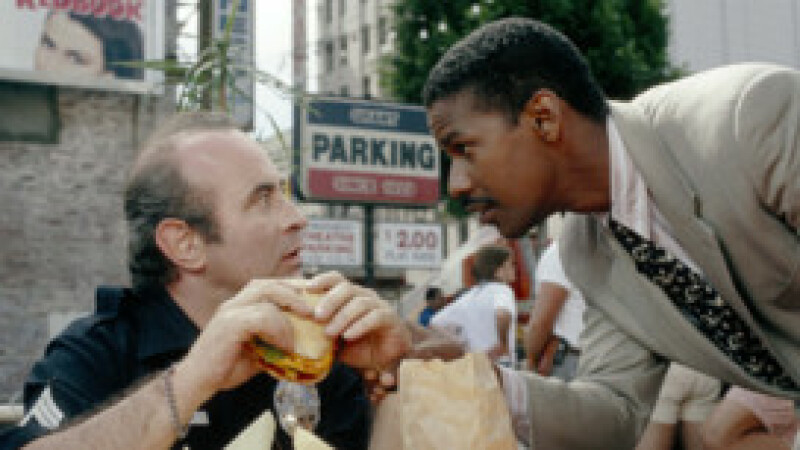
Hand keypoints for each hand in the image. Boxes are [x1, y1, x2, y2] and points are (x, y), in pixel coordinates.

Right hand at [178, 279, 313, 400]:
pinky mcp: (230, 324)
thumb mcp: (256, 353)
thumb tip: (299, 346)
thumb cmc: (224, 368)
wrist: (196, 382)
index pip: (266, 286)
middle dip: (293, 293)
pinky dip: (278, 330)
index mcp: (238, 307)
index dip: (288, 288)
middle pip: (268, 284)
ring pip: (267, 296)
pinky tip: (284, 346)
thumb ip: (272, 343)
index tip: (309, 298)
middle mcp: (233, 304)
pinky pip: (262, 317)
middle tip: (311, 310)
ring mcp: (230, 312)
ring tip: (300, 331)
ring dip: (289, 313)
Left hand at [308, 272, 411, 370]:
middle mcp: (364, 296)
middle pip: (346, 288)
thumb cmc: (359, 345)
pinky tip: (348, 336)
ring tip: (329, 333)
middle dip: (329, 301)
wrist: (386, 358)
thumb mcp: (335, 340)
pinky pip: (375, 317)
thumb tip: (298, 332)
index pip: (336, 279)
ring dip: (342, 317)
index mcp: (350, 296)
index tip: (307, 289)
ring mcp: (378, 305)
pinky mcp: (389, 318)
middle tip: (317, 316)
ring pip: (359, 303)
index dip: (322, 280)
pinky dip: (359, 326)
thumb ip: (321, 333)